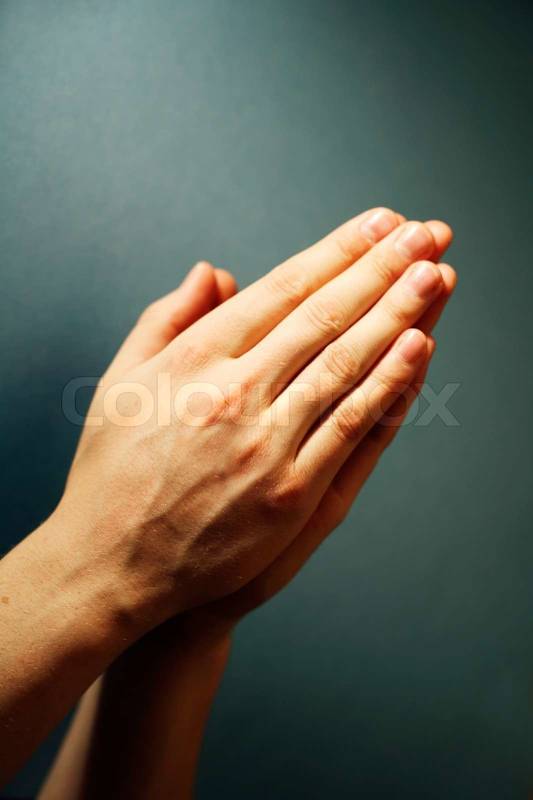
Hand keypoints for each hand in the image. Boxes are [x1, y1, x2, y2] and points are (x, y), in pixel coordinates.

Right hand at [52, 208, 453, 634]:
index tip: (379, 224)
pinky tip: (418, 347)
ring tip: (434, 273)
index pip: (281, 288)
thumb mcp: (121, 382)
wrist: (112, 564)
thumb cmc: (112, 471)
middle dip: (382, 268)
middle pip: (323, 316)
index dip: (337, 251)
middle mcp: (232, 393)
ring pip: (345, 363)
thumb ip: (167, 319)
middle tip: (427, 233)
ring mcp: (265, 444)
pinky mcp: (290, 494)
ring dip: (398, 313)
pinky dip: (388, 383)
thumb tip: (214, 271)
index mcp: (192, 359)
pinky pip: (350, 427)